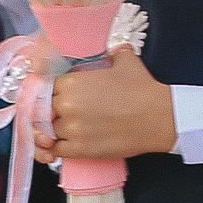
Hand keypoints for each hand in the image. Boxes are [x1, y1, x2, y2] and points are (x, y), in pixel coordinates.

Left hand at [33, 47, 176, 162]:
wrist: (159, 117)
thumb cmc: (144, 91)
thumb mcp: (128, 62)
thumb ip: (114, 54)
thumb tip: (115, 51)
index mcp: (72, 82)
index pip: (45, 87)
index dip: (51, 92)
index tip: (55, 96)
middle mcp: (67, 105)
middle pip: (42, 109)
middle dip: (51, 111)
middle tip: (64, 112)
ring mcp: (71, 129)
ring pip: (46, 131)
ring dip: (54, 130)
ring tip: (67, 128)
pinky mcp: (79, 149)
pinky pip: (55, 150)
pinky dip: (55, 149)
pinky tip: (61, 145)